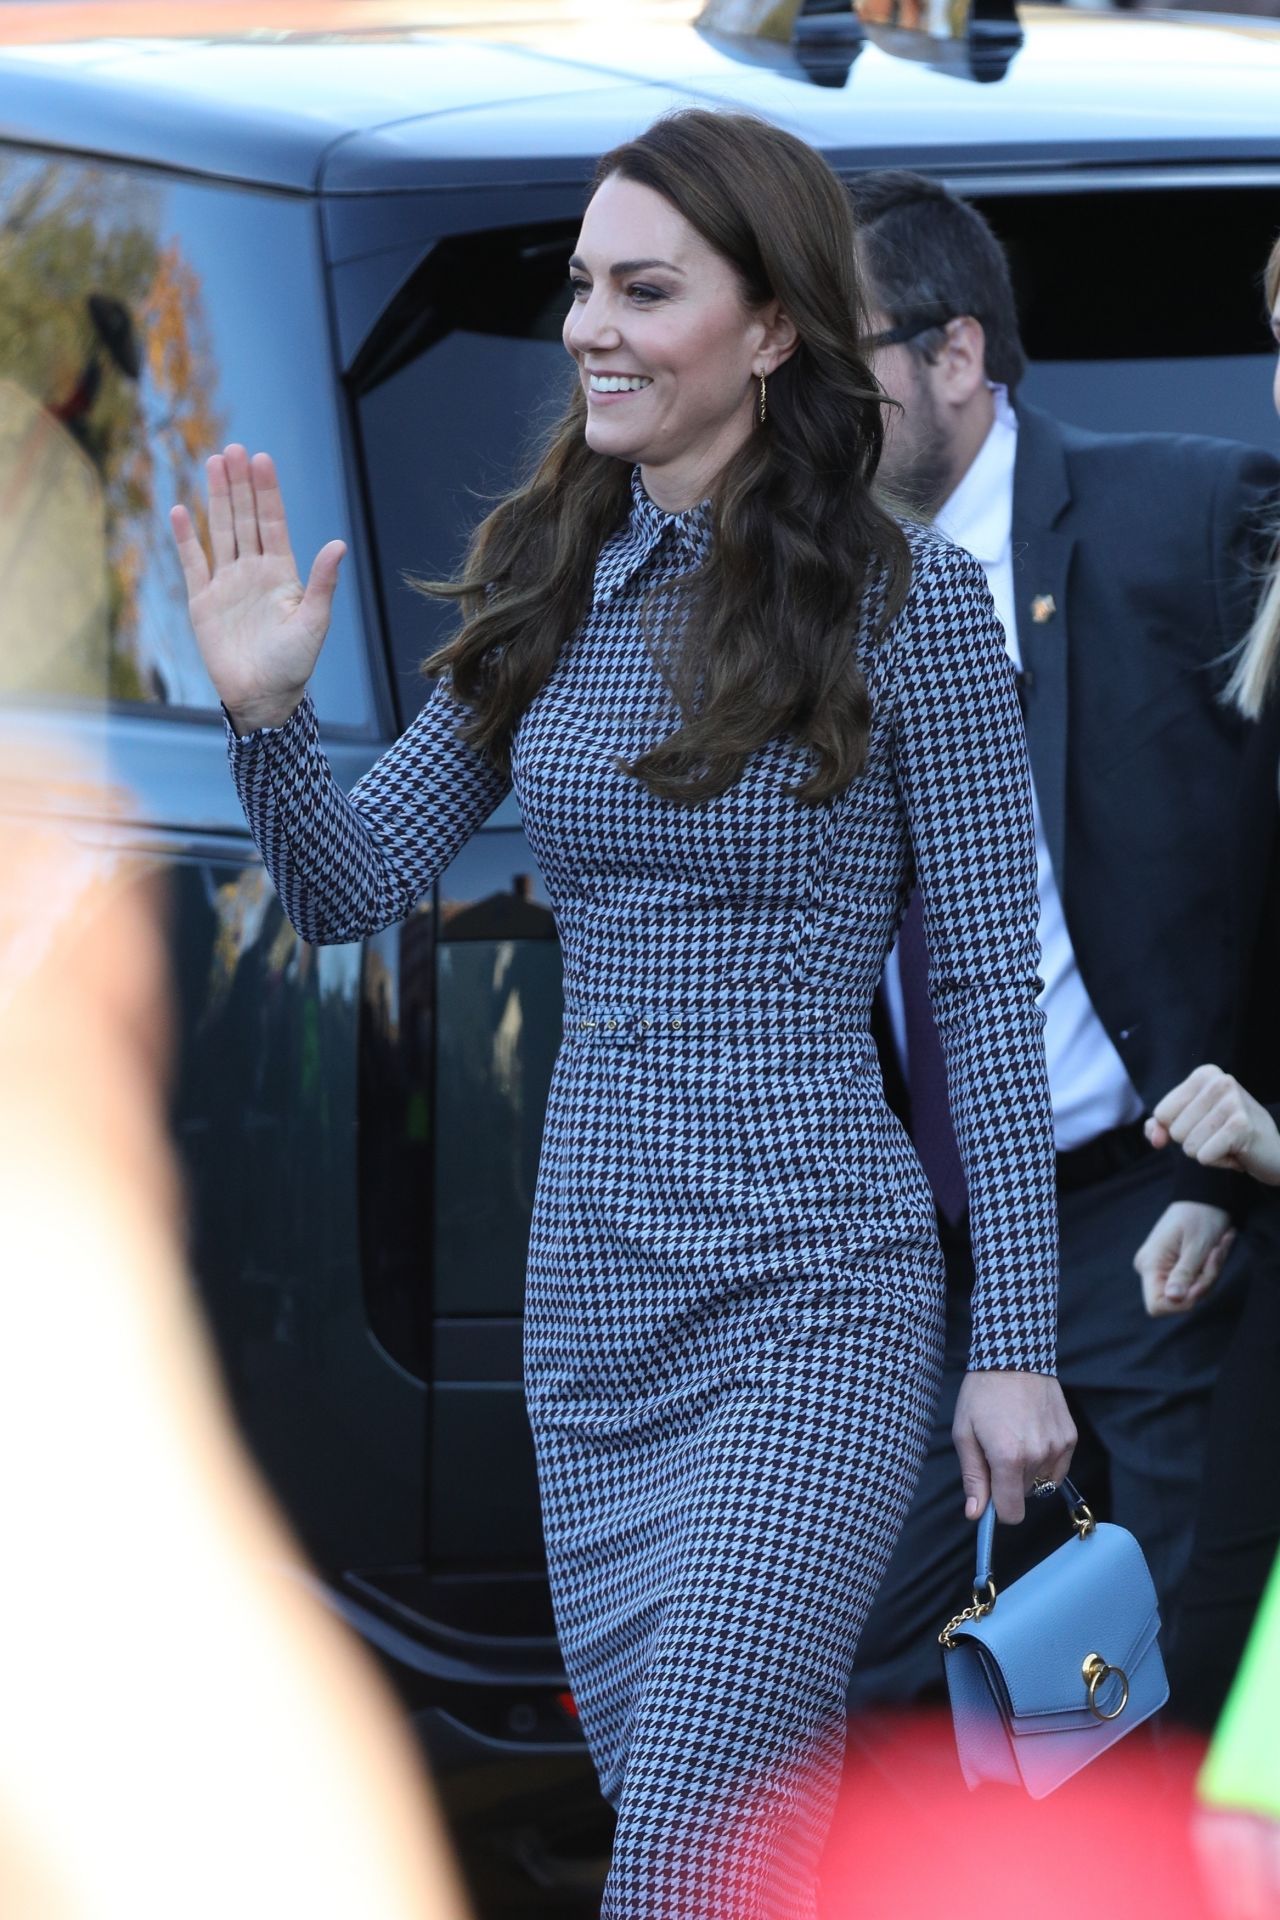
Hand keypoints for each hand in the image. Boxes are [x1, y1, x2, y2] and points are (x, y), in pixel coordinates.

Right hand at [169, 444, 345, 733]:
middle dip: (241, 484)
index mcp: (282, 573)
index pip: (272, 523)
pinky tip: (180, 510)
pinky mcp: (203, 600)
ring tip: (213, 463)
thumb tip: (338, 545)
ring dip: (217, 498)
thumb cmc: (294, 664)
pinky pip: (193, 562)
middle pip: (245, 519)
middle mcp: (254, 571)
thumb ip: (321, 583)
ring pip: (221, 531)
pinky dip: (186, 538)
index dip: (267, 492)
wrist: (262, 697)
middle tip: (234, 448)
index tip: (262, 459)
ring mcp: (227, 583)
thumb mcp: (313, 623)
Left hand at [952, 1370, 1075, 1524]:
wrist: (1013, 1357)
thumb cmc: (982, 1393)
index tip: (990, 1492)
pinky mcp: (1070, 1438)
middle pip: (1024, 1495)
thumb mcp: (964, 1433)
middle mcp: (1038, 1456)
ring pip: (1041, 1482)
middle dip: (1009, 1481)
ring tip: (1015, 1437)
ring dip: (1027, 1470)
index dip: (999, 1509)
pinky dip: (1044, 1460)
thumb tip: (976, 1514)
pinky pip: (1057, 1468)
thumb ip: (973, 1477)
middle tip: (997, 1448)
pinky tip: (1032, 1434)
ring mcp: (1058, 1447)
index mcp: (1008, 1458)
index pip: (1012, 1513)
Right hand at [1133, 1199, 1234, 1315]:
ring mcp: (1162, 1268)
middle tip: (1215, 1254)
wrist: (1204, 1196)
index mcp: (1150, 1264)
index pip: (1156, 1306)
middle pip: (1179, 1299)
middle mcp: (1151, 1269)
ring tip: (1218, 1246)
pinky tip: (1216, 1247)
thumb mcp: (1196, 1246)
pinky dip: (1209, 1268)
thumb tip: (1173, 1299)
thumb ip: (1184, 1274)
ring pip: (1191, 1290)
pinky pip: (1195, 1281)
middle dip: (1203, 1282)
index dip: (1181, 1303)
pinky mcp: (1174, 1266)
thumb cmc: (1200, 1217)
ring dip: (1211, 1272)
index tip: (1200, 1284)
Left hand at [1146, 1064, 1279, 1186]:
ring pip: (1188, 1146)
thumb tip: (1155, 1138)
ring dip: (1207, 1152)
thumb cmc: (1226, 1134)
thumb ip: (1160, 1128)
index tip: (1206, 1124)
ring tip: (1229, 1143)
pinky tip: (1237, 1152)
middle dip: (1194, 1142)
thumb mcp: (1190, 1124)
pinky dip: (1218, 1161)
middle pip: (1174, 1131)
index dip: (1178, 1129)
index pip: (1161, 1114)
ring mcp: (1232, 1101)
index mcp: (1204, 1075)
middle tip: (1221, 1135)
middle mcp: (1219, 1081)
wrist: (1274, 1151)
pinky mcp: (1241, 1126)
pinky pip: (1204, 1157)